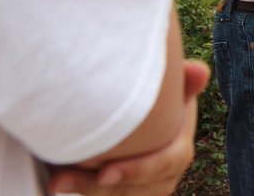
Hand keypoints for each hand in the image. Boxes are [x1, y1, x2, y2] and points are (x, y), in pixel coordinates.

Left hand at [48, 61, 209, 195]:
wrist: (142, 125)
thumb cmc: (155, 104)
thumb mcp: (173, 90)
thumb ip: (185, 81)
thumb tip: (199, 70)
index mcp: (178, 151)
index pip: (166, 163)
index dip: (139, 169)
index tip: (105, 173)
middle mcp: (163, 178)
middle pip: (132, 190)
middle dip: (95, 186)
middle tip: (62, 178)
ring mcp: (141, 190)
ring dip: (81, 189)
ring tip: (54, 179)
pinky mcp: (122, 194)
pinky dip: (79, 188)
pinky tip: (55, 179)